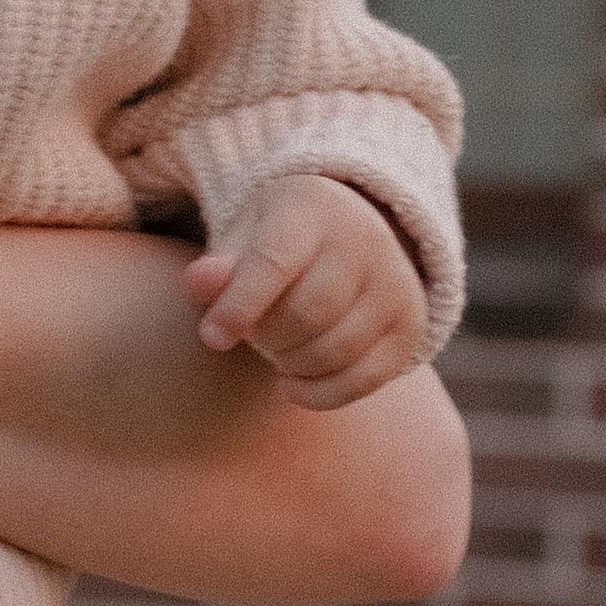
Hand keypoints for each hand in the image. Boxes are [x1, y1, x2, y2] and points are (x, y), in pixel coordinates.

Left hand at [184, 174, 427, 410]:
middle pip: (307, 313)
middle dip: (266, 337)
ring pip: (336, 350)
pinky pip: (366, 378)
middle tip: (252, 333)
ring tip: (274, 351)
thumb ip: (219, 266)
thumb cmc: (279, 240)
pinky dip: (321, 394)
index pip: (275, 264)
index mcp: (313, 211)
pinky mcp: (409, 324)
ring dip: (291, 365)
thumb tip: (195, 283)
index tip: (212, 338)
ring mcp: (395, 284)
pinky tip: (290, 386)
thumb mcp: (244, 237)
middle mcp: (366, 242)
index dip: (240, 306)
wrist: (349, 231)